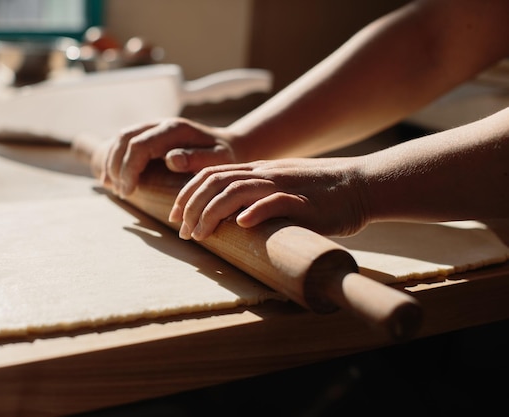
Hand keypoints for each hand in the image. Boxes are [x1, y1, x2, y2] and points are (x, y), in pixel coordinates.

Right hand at [102, 117, 235, 197]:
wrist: (228, 144)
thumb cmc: (224, 156)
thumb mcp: (218, 159)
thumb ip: (197, 159)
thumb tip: (172, 160)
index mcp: (175, 129)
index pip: (140, 145)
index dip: (129, 169)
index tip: (129, 192)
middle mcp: (160, 123)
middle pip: (125, 139)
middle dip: (118, 167)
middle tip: (122, 193)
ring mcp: (153, 126)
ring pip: (120, 139)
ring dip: (112, 163)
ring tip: (115, 188)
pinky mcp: (149, 134)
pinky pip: (123, 142)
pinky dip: (114, 159)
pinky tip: (111, 179)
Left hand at [169, 158, 368, 239]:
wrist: (360, 185)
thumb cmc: (320, 194)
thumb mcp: (282, 187)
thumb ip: (258, 196)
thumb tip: (231, 219)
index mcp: (258, 170)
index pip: (211, 174)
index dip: (187, 194)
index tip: (175, 216)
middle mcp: (266, 173)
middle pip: (216, 182)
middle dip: (192, 206)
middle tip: (183, 232)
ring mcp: (283, 185)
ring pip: (237, 191)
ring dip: (212, 213)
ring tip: (200, 235)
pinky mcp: (304, 201)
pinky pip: (275, 202)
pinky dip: (255, 211)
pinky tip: (241, 224)